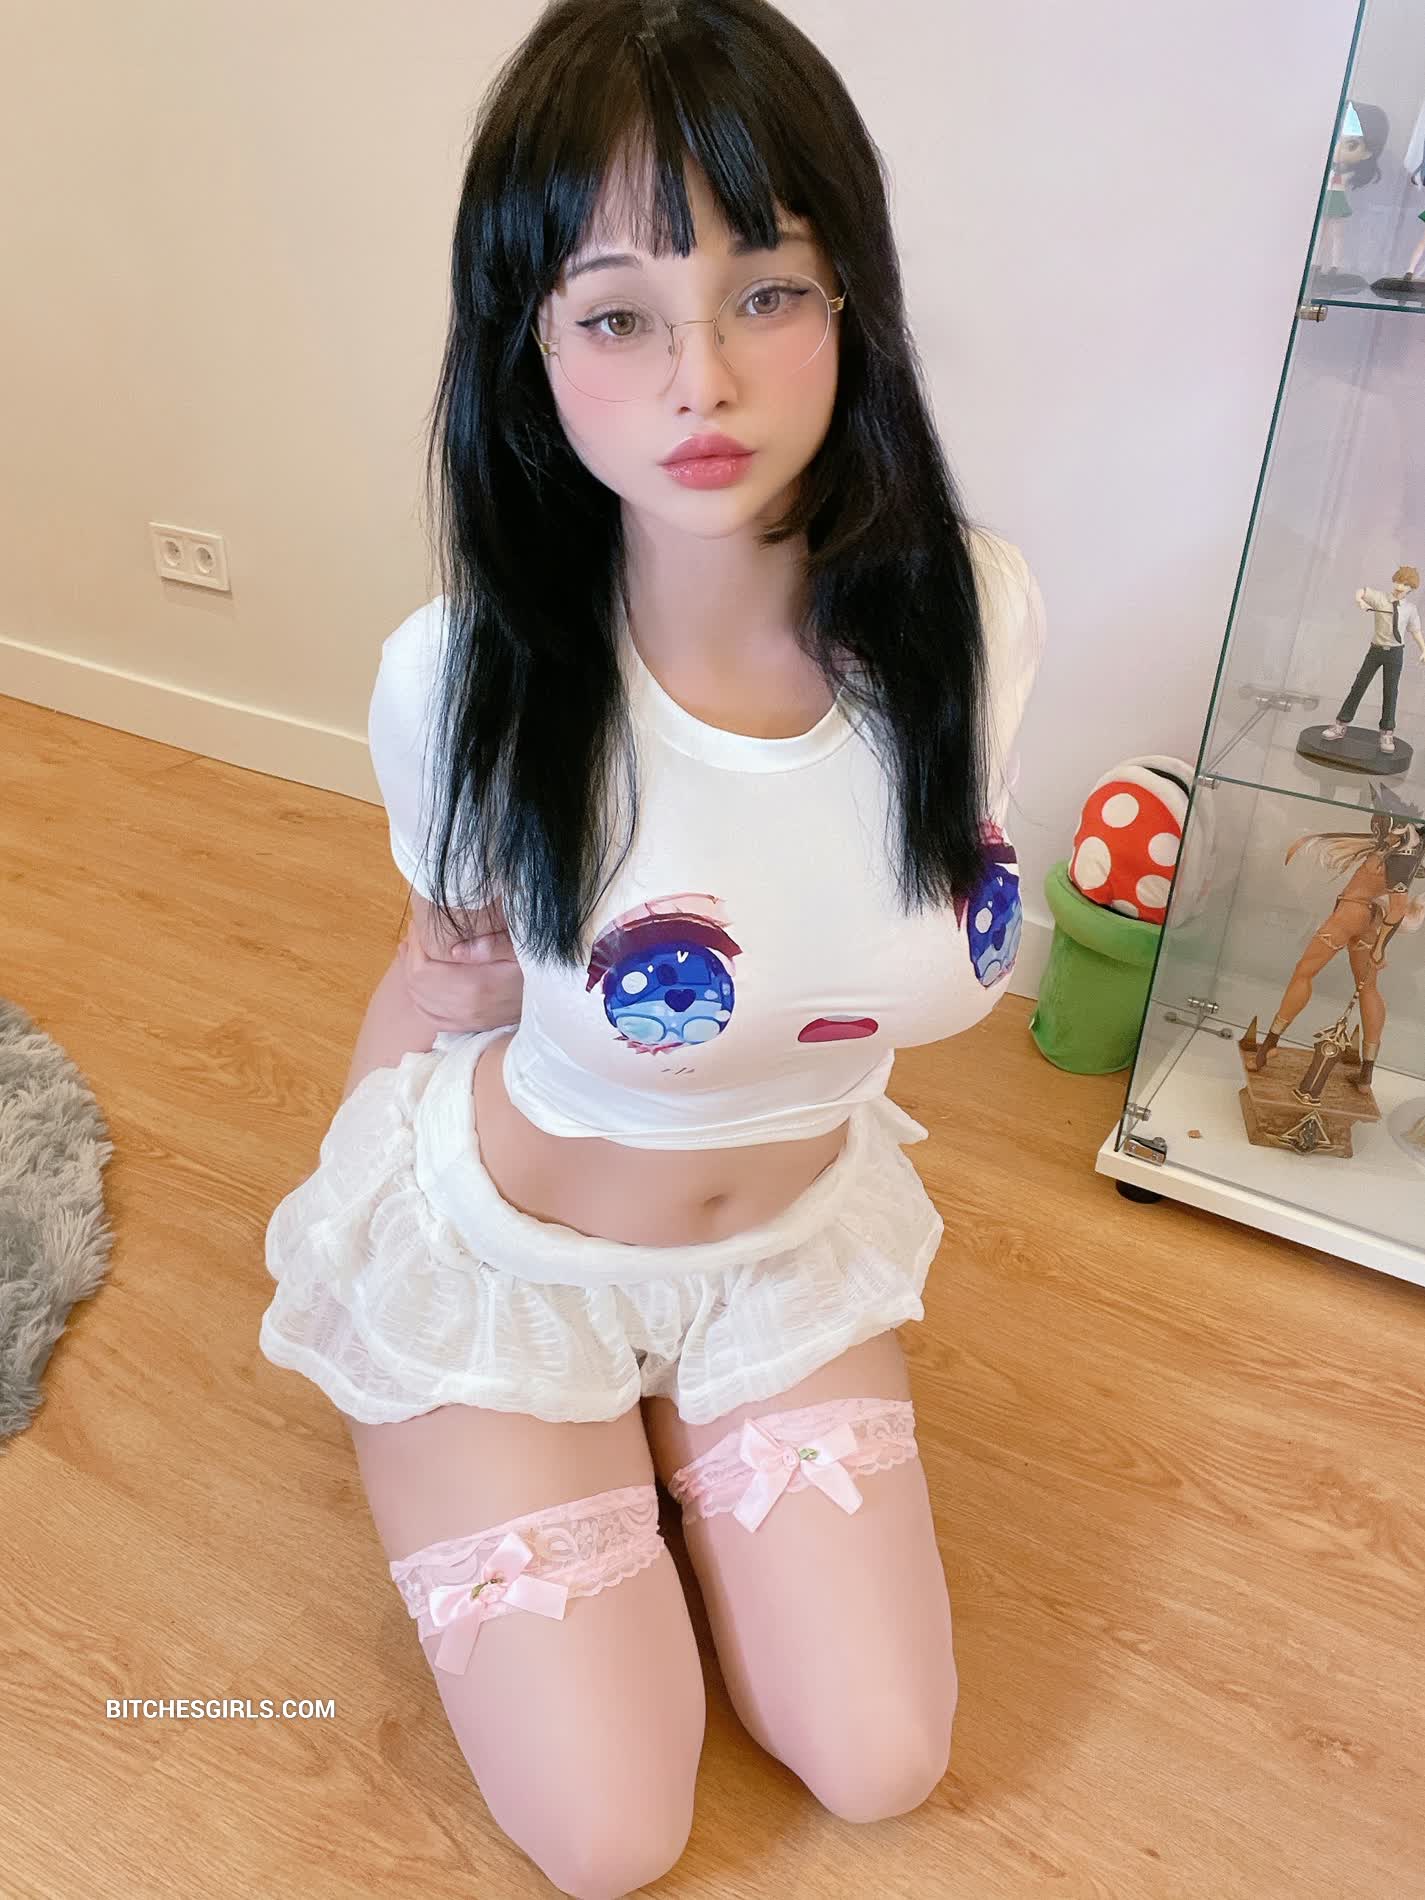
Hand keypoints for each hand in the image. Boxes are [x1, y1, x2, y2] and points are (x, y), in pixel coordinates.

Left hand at [398, 902, 523, 1033]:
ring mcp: (465, 1021)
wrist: (551, 1003)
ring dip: (411, 977)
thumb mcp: (520, 951)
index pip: (422, 970)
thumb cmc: (535, 971)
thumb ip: (492, 946)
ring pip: (419, 1001)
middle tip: (415, 935)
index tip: (418, 927)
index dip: (414, 947)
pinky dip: (420, 997)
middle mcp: (464, 1008)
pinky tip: (422, 980)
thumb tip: (454, 950)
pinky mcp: (468, 1026)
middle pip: (416, 985)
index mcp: (474, 987)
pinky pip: (430, 1016)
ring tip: (414, 952)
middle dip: (409, 957)